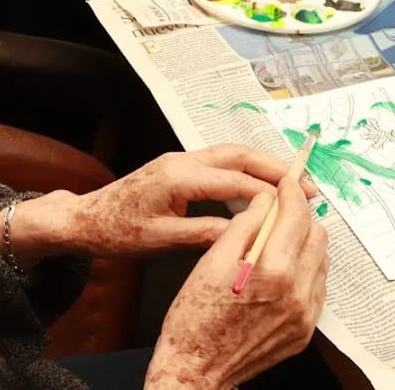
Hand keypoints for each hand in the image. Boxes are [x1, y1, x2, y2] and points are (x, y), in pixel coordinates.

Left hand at [61, 145, 317, 255]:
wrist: (85, 218)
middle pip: (240, 155)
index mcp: (178, 177)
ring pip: (232, 154)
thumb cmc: (117, 232)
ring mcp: (180, 159)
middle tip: (309, 186)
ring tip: (294, 185)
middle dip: (276, 168)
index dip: (269, 195)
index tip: (300, 206)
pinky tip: (260, 189)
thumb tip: (244, 236)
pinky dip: (246, 171)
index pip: (235, 182)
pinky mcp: (179, 166)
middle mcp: (182, 160)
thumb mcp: (160, 240)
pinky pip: (221, 162)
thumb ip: (203, 234)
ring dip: (264, 166)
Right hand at [144, 179, 328, 389]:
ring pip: (321, 260)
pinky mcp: (304, 331)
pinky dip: (304, 269)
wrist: (196, 369)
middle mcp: (297, 293)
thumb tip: (264, 201)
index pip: (296, 216)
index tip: (285, 184)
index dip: (291, 193)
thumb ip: (244, 225)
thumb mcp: (212, 261)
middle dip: (300, 215)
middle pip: (316, 235)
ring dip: (304, 242)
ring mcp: (304, 315)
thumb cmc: (195, 318)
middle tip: (279, 209)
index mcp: (273, 271)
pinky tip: (281, 268)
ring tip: (278, 239)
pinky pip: (316, 288)